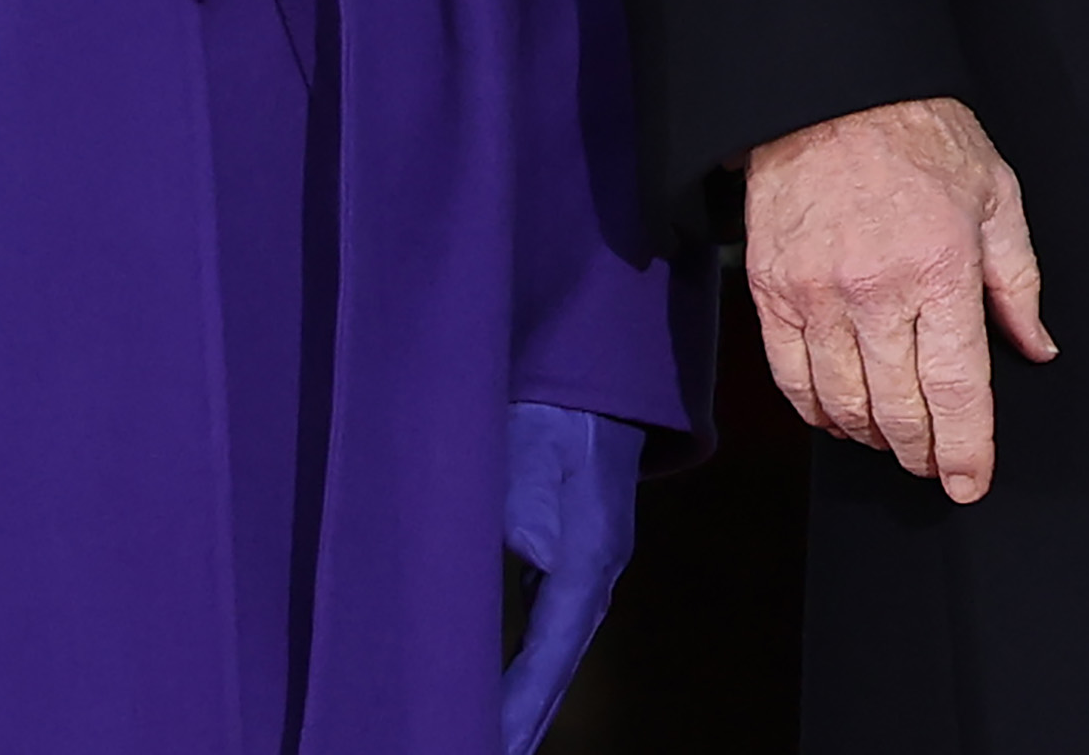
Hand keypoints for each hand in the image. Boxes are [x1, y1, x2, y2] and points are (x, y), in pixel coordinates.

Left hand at [500, 403, 642, 749]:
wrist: (596, 371)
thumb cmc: (557, 407)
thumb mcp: (530, 446)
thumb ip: (522, 501)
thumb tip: (526, 558)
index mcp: (589, 552)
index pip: (551, 646)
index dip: (521, 702)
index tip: (492, 747)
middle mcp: (597, 570)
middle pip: (561, 665)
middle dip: (527, 722)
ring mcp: (590, 567)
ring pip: (559, 654)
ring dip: (529, 705)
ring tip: (496, 749)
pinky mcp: (574, 558)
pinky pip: (551, 633)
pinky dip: (529, 675)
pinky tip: (504, 698)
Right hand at [744, 95, 1056, 504]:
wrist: (829, 96)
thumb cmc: (921, 136)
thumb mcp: (997, 195)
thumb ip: (1019, 281)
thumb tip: (1037, 347)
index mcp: (941, 268)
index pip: (957, 388)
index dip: (966, 448)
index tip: (971, 481)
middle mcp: (876, 293)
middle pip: (899, 410)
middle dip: (922, 451)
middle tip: (936, 462)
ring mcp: (817, 298)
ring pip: (844, 405)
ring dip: (873, 436)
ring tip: (896, 439)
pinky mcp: (772, 295)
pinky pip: (791, 381)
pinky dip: (818, 411)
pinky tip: (841, 415)